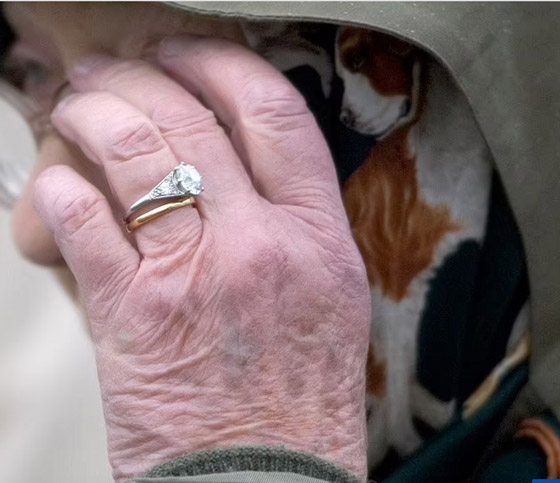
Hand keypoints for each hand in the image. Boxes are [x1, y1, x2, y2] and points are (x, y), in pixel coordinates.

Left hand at [33, 35, 369, 480]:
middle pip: (192, 117)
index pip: (276, 113)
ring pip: (132, 150)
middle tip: (115, 70)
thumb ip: (287, 225)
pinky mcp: (135, 315)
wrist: (269, 479)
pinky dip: (58, 191)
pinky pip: (83, 223)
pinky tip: (56, 186)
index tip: (190, 54)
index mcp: (319, 238)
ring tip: (78, 105)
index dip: (225, 65)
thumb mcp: (325, 295)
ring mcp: (198, 275)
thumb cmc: (298, 395)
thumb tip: (229, 165)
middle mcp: (263, 244)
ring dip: (94, 114)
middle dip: (142, 75)